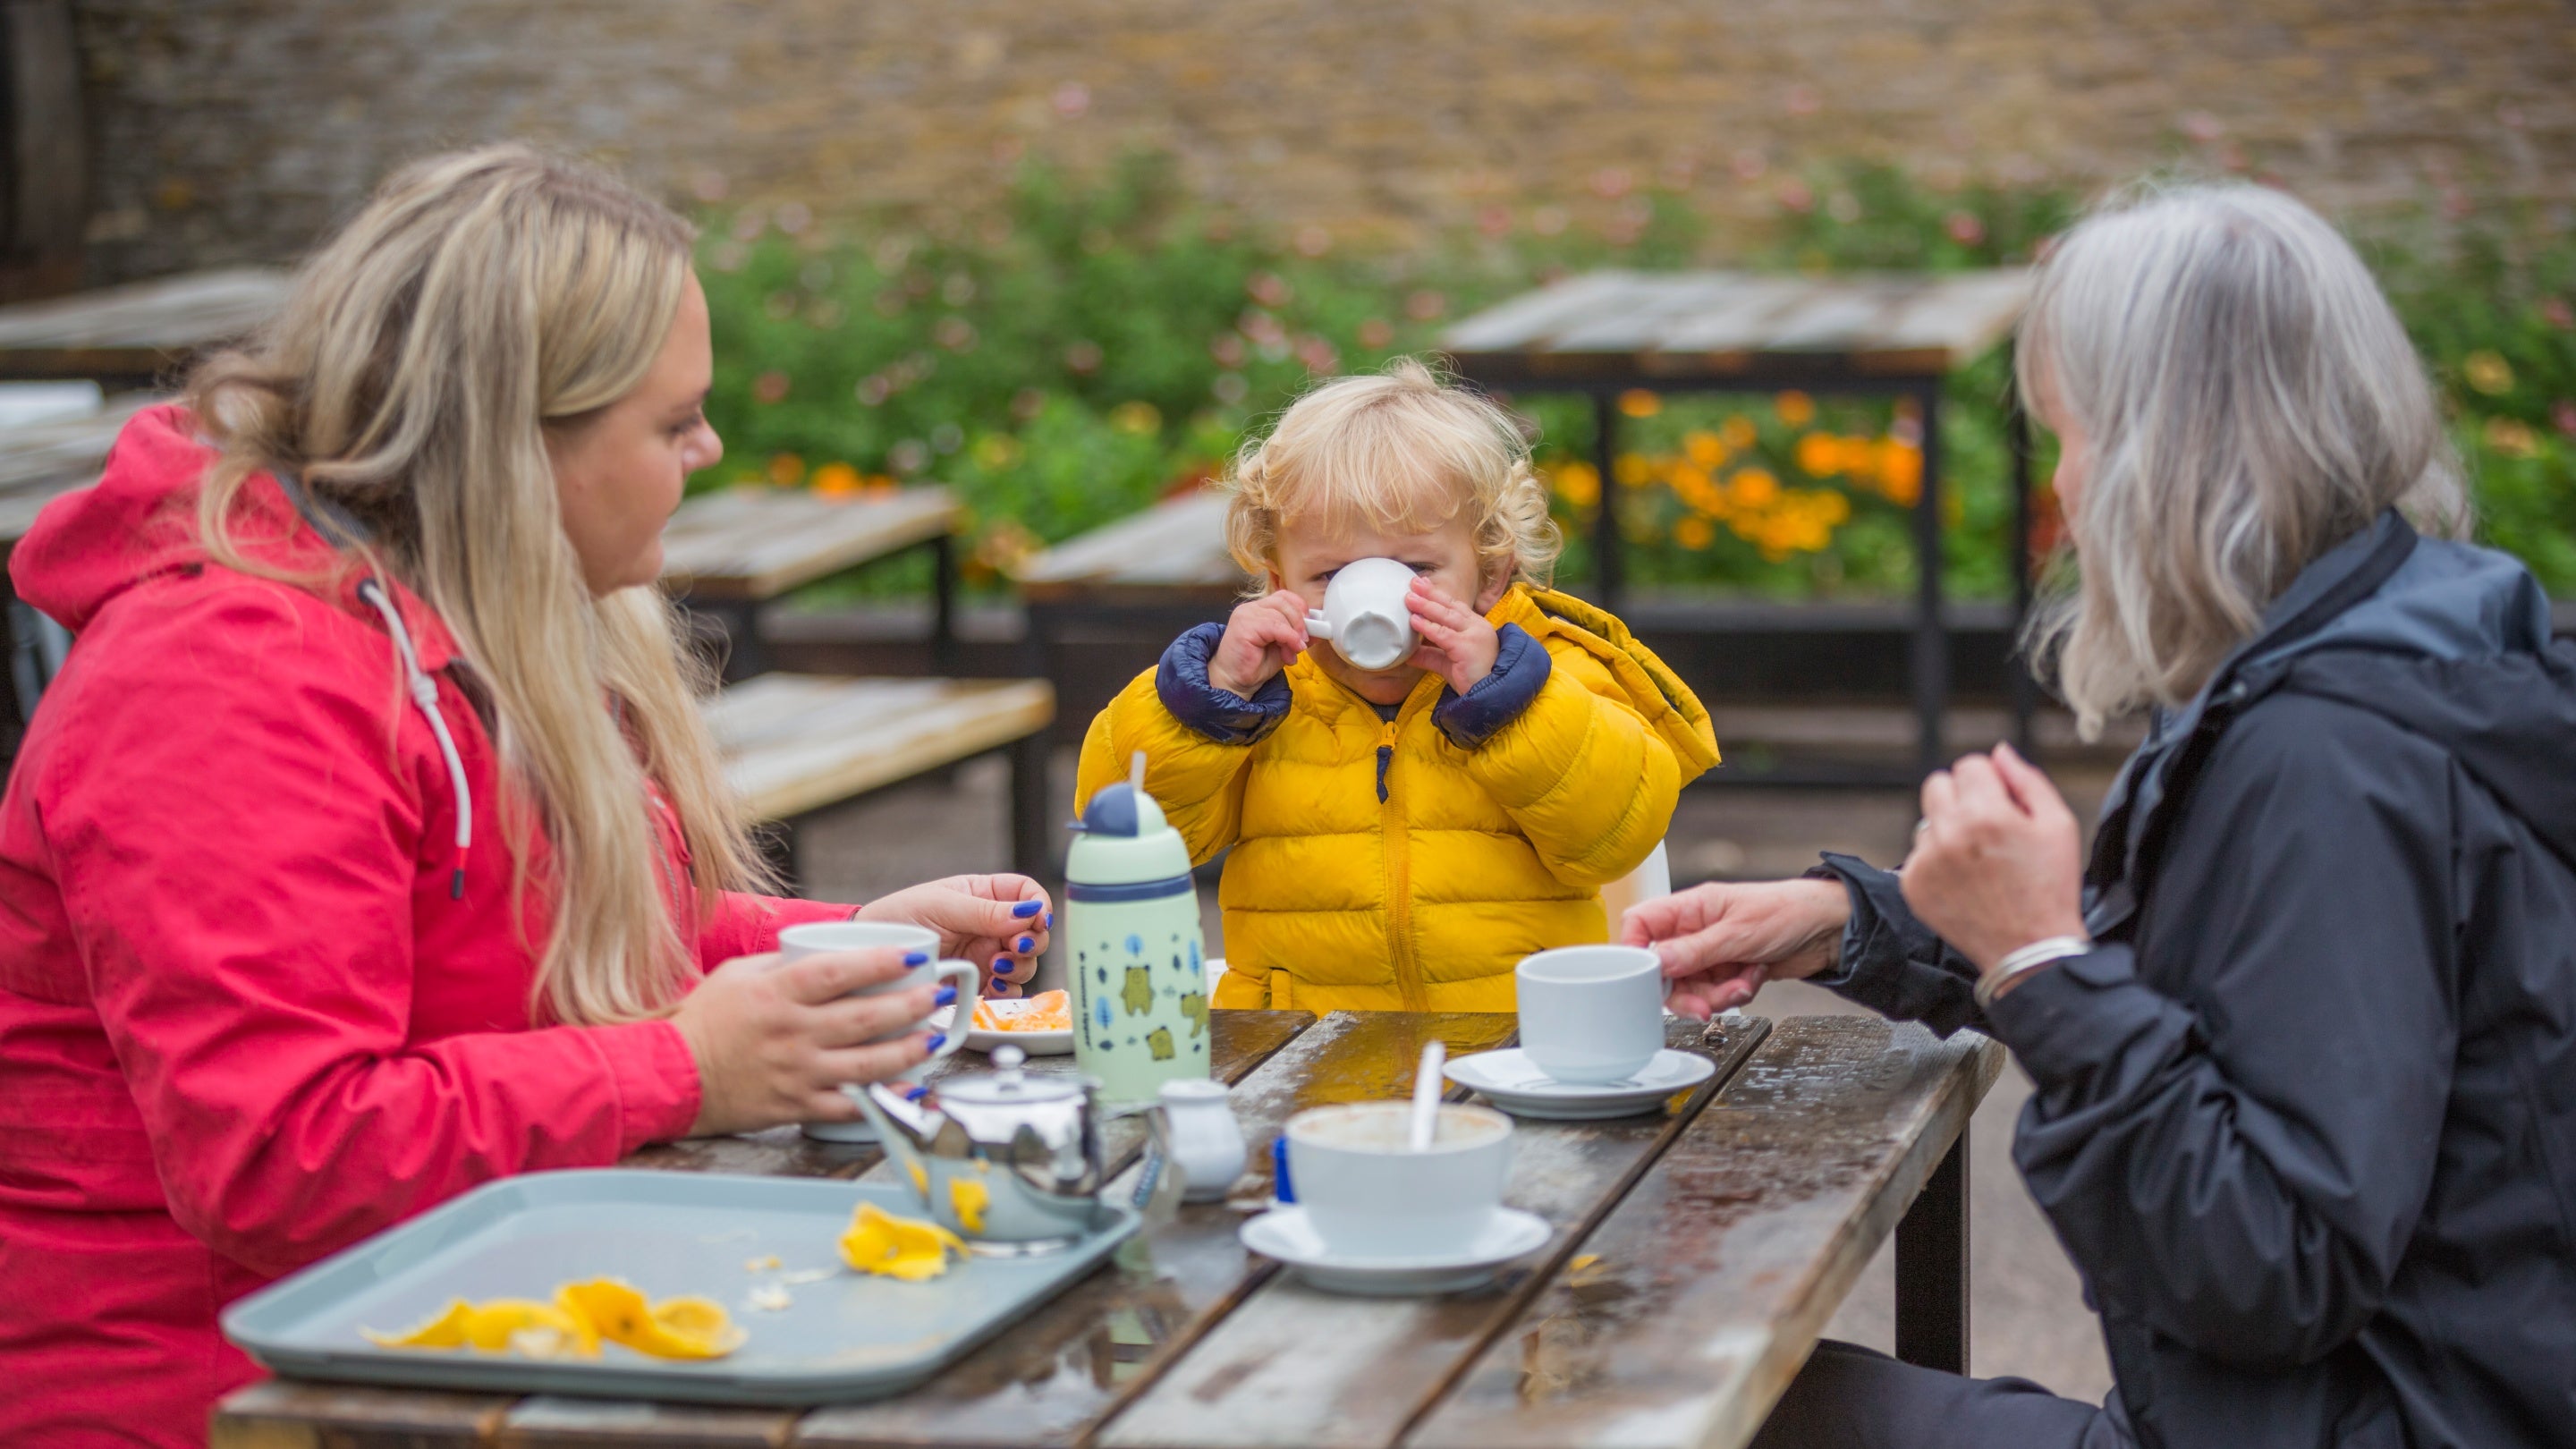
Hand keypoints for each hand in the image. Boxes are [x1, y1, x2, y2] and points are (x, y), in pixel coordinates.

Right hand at [671, 948, 939, 1135]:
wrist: (669, 1077)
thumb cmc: (703, 1021)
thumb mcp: (739, 975)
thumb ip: (786, 964)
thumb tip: (830, 951)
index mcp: (777, 993)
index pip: (838, 972)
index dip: (881, 962)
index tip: (916, 955)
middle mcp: (792, 1033)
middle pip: (864, 1017)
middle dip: (911, 1005)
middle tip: (940, 993)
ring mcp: (796, 1072)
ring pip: (866, 1063)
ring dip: (908, 1049)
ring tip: (934, 1037)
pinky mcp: (796, 1106)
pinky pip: (849, 1104)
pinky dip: (884, 1097)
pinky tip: (910, 1087)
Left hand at [857, 874, 1053, 997]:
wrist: (869, 953)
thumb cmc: (899, 916)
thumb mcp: (942, 905)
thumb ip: (986, 911)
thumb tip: (1029, 912)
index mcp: (984, 894)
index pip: (1027, 892)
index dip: (1039, 906)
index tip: (1036, 921)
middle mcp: (990, 924)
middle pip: (1035, 931)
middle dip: (1031, 941)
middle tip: (1014, 948)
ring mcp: (986, 953)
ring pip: (1026, 961)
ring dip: (1020, 967)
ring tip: (996, 968)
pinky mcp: (978, 980)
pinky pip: (1007, 988)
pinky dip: (1007, 990)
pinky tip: (992, 987)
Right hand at [1208, 590, 1309, 698]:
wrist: (1234, 681)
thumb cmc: (1255, 665)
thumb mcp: (1283, 647)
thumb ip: (1297, 635)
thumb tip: (1318, 629)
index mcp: (1259, 609)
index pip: (1284, 596)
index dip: (1300, 608)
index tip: (1310, 626)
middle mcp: (1251, 608)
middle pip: (1284, 601)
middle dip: (1300, 621)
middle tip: (1304, 641)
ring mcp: (1246, 615)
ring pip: (1280, 614)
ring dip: (1292, 635)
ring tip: (1291, 653)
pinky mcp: (1244, 626)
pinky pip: (1275, 626)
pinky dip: (1288, 638)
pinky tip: (1289, 652)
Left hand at [1405, 577, 1499, 692]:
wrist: (1492, 696)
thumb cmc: (1474, 679)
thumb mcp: (1449, 664)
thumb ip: (1431, 656)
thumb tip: (1409, 654)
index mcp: (1476, 627)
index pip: (1455, 607)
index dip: (1438, 596)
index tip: (1423, 585)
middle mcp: (1477, 627)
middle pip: (1450, 606)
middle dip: (1431, 593)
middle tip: (1414, 582)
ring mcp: (1473, 636)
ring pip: (1446, 616)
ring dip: (1426, 606)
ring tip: (1409, 598)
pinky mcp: (1467, 647)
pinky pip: (1443, 634)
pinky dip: (1427, 627)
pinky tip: (1414, 621)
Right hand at [1620, 878, 1849, 1019]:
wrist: (1830, 929)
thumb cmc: (1788, 911)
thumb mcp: (1737, 932)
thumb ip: (1693, 951)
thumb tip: (1654, 962)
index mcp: (1689, 908)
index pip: (1641, 925)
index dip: (1635, 951)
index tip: (1644, 977)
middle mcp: (1695, 931)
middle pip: (1665, 969)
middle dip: (1686, 992)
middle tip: (1703, 1006)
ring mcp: (1712, 953)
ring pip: (1691, 988)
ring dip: (1717, 996)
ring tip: (1742, 984)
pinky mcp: (1729, 972)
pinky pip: (1716, 995)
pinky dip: (1735, 994)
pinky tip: (1754, 977)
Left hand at [1900, 743, 2087, 980]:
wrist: (2029, 950)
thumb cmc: (2050, 887)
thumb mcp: (2058, 825)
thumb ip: (2027, 780)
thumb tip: (1999, 752)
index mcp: (1986, 814)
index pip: (1969, 765)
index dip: (1990, 781)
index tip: (2003, 803)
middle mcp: (1949, 834)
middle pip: (1937, 784)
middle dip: (1962, 796)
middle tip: (1987, 826)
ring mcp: (1926, 861)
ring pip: (1927, 820)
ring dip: (1948, 830)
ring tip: (1979, 860)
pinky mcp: (1912, 885)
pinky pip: (1917, 853)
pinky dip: (1937, 861)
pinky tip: (1964, 880)